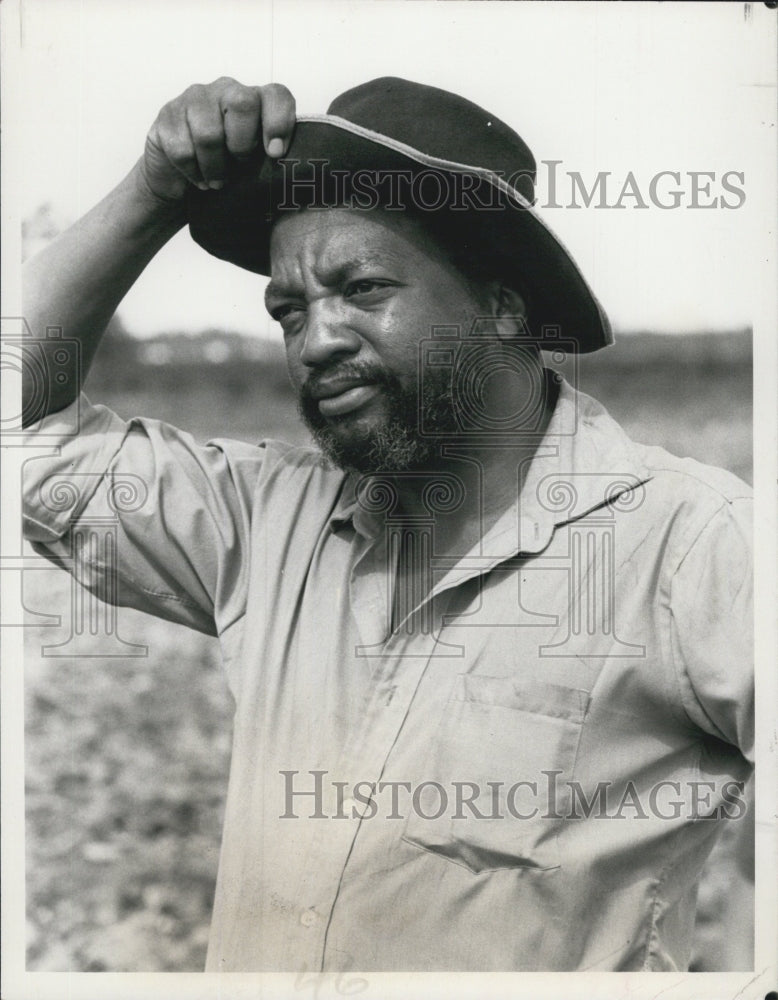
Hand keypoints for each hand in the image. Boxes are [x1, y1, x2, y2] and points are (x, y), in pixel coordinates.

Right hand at [136, 78, 295, 204]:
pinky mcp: (167, 115)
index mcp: (257, 101)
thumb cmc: (228, 172)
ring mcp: (195, 99)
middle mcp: (227, 90)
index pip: (277, 95)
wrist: (182, 182)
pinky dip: (192, 173)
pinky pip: (182, 149)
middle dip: (242, 145)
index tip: (275, 153)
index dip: (279, 122)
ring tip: (217, 182)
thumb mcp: (256, 168)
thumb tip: (293, 179)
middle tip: (239, 167)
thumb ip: (272, 162)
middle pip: (243, 103)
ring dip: (215, 168)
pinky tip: (197, 178)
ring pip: (209, 133)